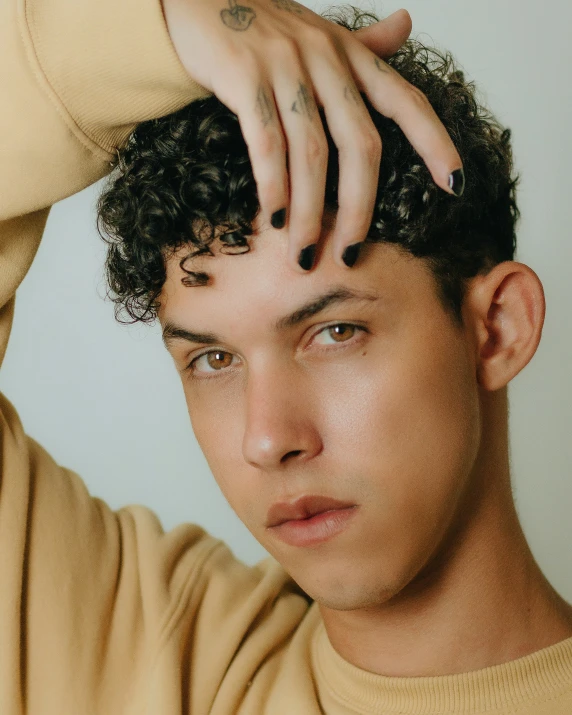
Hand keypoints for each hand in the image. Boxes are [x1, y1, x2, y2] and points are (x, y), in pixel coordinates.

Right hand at [162, 0, 463, 270]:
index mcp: (350, 54)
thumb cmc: (264, 24)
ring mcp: (284, 64)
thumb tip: (408, 24)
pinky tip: (272, 218)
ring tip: (304, 254)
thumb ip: (365, 45)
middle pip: (360, 144)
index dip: (435, 142)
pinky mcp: (243, 73)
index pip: (406, 100)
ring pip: (312, 151)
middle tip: (348, 254)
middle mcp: (325, 57)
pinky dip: (272, 184)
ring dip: (309, 212)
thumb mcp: (321, 33)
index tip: (455, 186)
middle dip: (358, 208)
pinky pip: (266, 140)